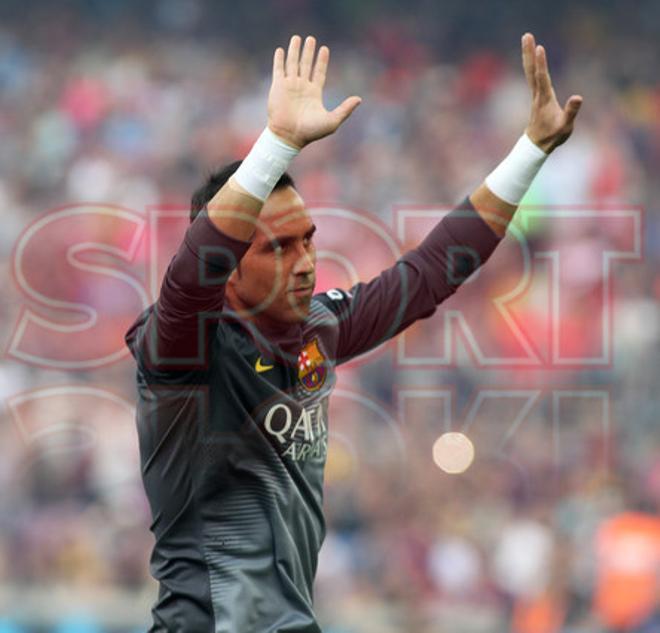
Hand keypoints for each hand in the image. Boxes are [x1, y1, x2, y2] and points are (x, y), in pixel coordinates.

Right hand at [267, 35, 361, 149]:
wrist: (289, 136)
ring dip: (294, 51)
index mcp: (314, 94)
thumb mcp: (332, 121)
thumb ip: (345, 109)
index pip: (319, 73)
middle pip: (306, 65)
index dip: (322, 61)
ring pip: (292, 64)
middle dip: (308, 52)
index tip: (324, 49)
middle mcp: (302, 88)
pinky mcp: (278, 87)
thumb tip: (359, 99)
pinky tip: (281, 50)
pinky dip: (279, 60)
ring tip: (297, 38)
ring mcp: (289, 86)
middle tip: (310, 39)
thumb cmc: (311, 132)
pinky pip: (278, 70)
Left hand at [522, 33, 582, 153]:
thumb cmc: (553, 136)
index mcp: (545, 99)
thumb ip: (571, 111)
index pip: (542, 78)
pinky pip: (532, 76)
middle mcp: (538, 94)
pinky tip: (530, 57)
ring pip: (530, 71)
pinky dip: (531, 64)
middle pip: (531, 70)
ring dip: (528, 54)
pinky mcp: (537, 96)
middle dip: (529, 52)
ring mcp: (536, 94)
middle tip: (526, 35)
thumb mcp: (565, 126)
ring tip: (527, 38)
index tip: (539, 48)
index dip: (541, 63)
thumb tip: (578, 97)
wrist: (537, 145)